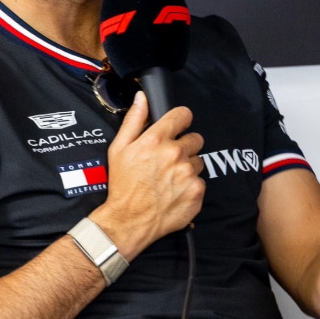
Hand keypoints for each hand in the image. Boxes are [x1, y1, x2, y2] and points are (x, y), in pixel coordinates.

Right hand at [91, 92, 204, 259]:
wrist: (129, 220)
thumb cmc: (123, 185)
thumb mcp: (119, 148)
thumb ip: (133, 120)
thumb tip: (142, 98)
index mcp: (156, 140)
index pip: (183, 115)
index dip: (181, 119)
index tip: (179, 126)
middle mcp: (175, 154)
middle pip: (195, 138)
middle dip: (185, 146)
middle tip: (169, 159)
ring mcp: (188, 173)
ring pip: (198, 161)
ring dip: (188, 166)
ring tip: (170, 178)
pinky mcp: (197, 191)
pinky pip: (200, 181)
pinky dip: (190, 185)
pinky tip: (175, 191)